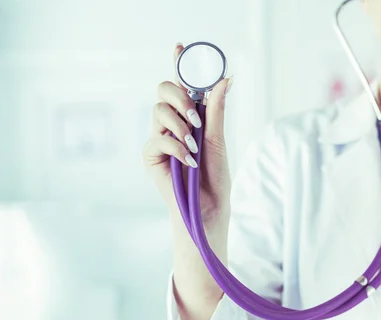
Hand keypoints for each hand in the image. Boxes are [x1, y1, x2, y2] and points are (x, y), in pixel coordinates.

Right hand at [143, 43, 232, 230]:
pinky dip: (176, 147)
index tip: (180, 46)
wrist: (208, 208)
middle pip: (163, 91)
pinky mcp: (151, 156)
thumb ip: (216, 110)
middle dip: (179, 97)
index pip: (181, 86)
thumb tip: (226, 79)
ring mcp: (160, 139)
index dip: (179, 65)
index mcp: (190, 118)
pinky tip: (189, 160)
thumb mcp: (218, 139)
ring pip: (159, 110)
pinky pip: (157, 138)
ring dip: (180, 124)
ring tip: (194, 145)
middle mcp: (172, 124)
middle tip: (195, 117)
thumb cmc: (214, 177)